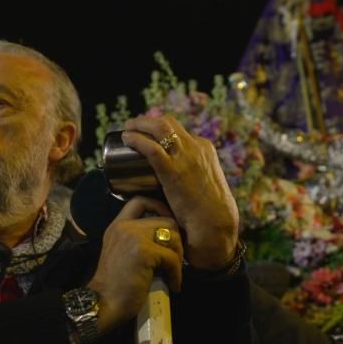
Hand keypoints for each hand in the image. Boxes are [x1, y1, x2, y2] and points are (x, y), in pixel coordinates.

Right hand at [88, 196, 183, 334]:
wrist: (103, 304)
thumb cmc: (116, 285)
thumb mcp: (123, 254)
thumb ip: (138, 240)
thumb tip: (168, 237)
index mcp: (118, 226)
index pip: (140, 201)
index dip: (159, 207)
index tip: (169, 226)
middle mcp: (125, 227)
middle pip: (166, 220)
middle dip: (176, 241)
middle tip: (175, 260)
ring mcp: (134, 237)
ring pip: (173, 236)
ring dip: (179, 256)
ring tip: (173, 272)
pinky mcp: (144, 252)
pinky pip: (172, 258)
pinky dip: (177, 274)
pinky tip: (173, 285)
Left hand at [123, 114, 239, 268]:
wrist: (215, 222)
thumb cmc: (209, 211)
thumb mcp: (205, 186)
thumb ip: (194, 180)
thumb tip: (178, 188)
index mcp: (205, 149)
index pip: (180, 131)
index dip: (161, 129)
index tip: (148, 133)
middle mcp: (196, 147)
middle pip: (168, 122)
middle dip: (148, 120)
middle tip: (133, 125)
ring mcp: (185, 157)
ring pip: (160, 127)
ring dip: (140, 123)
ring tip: (127, 128)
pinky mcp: (173, 170)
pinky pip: (151, 148)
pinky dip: (137, 139)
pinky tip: (127, 139)